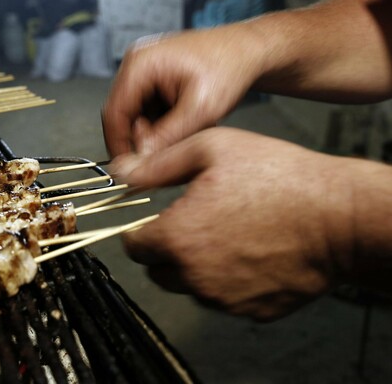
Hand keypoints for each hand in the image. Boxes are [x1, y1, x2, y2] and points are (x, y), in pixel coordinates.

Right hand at [102, 25, 265, 157]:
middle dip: (140, 139)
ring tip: (185, 135)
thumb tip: (140, 162)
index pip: (114, 113)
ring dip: (153, 133)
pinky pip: (147, 109)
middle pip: (122, 115)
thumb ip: (166, 138)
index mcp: (140, 64)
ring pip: (135, 115)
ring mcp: (144, 69)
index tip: (130, 170)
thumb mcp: (200, 110)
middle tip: (162, 157)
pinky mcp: (154, 77)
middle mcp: (135, 63)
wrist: (249, 50)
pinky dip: (162, 124)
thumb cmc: (230, 69)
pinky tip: (185, 125)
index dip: (119, 145)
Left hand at [122, 127, 357, 319]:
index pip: (133, 246)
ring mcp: (224, 299)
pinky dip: (228, 281)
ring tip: (227, 235)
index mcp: (177, 237)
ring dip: (196, 266)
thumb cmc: (277, 177)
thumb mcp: (211, 149)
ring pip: (190, 286)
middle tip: (193, 224)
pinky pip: (225, 298)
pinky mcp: (253, 311)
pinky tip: (250, 254)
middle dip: (165, 250)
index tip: (151, 222)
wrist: (338, 216)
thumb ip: (158, 165)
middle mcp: (194, 276)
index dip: (138, 231)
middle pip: (158, 271)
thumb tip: (121, 172)